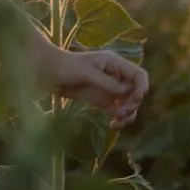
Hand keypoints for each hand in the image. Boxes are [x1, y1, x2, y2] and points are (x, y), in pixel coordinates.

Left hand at [32, 45, 147, 128]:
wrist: (48, 73)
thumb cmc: (65, 66)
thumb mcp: (86, 72)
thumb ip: (106, 82)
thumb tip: (125, 91)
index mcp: (115, 64)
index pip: (139, 75)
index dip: (142, 87)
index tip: (134, 99)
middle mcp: (117, 76)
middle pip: (137, 92)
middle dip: (133, 104)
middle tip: (120, 113)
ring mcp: (111, 89)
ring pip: (130, 104)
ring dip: (128, 115)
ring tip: (116, 122)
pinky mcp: (105, 101)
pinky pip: (119, 111)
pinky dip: (120, 120)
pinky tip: (112, 125)